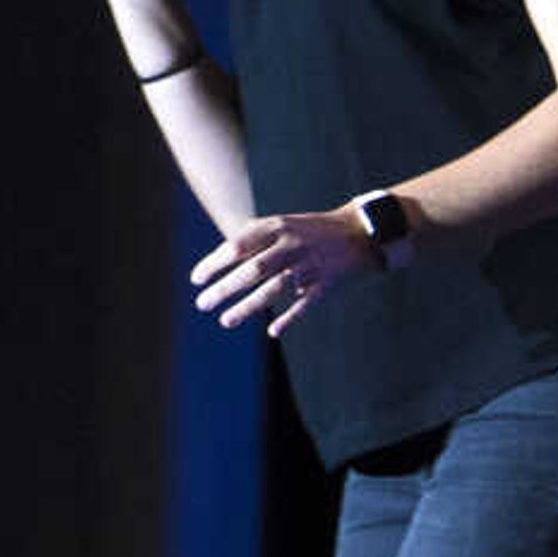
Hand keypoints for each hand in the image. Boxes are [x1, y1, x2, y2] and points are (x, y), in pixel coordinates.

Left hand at [192, 208, 379, 336]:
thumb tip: (218, 262)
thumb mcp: (281, 224)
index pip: (238, 246)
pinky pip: (306, 303)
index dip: (214, 263)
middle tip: (202, 304)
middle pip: (254, 269)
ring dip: (249, 306)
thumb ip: (253, 240)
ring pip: (276, 288)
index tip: (196, 280)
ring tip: (225, 321)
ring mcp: (311, 264)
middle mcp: (292, 244)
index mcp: (277, 227)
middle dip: (225, 288)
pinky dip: (290, 318)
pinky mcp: (327, 283)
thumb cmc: (311, 231)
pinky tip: (273, 331)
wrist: (361, 232)